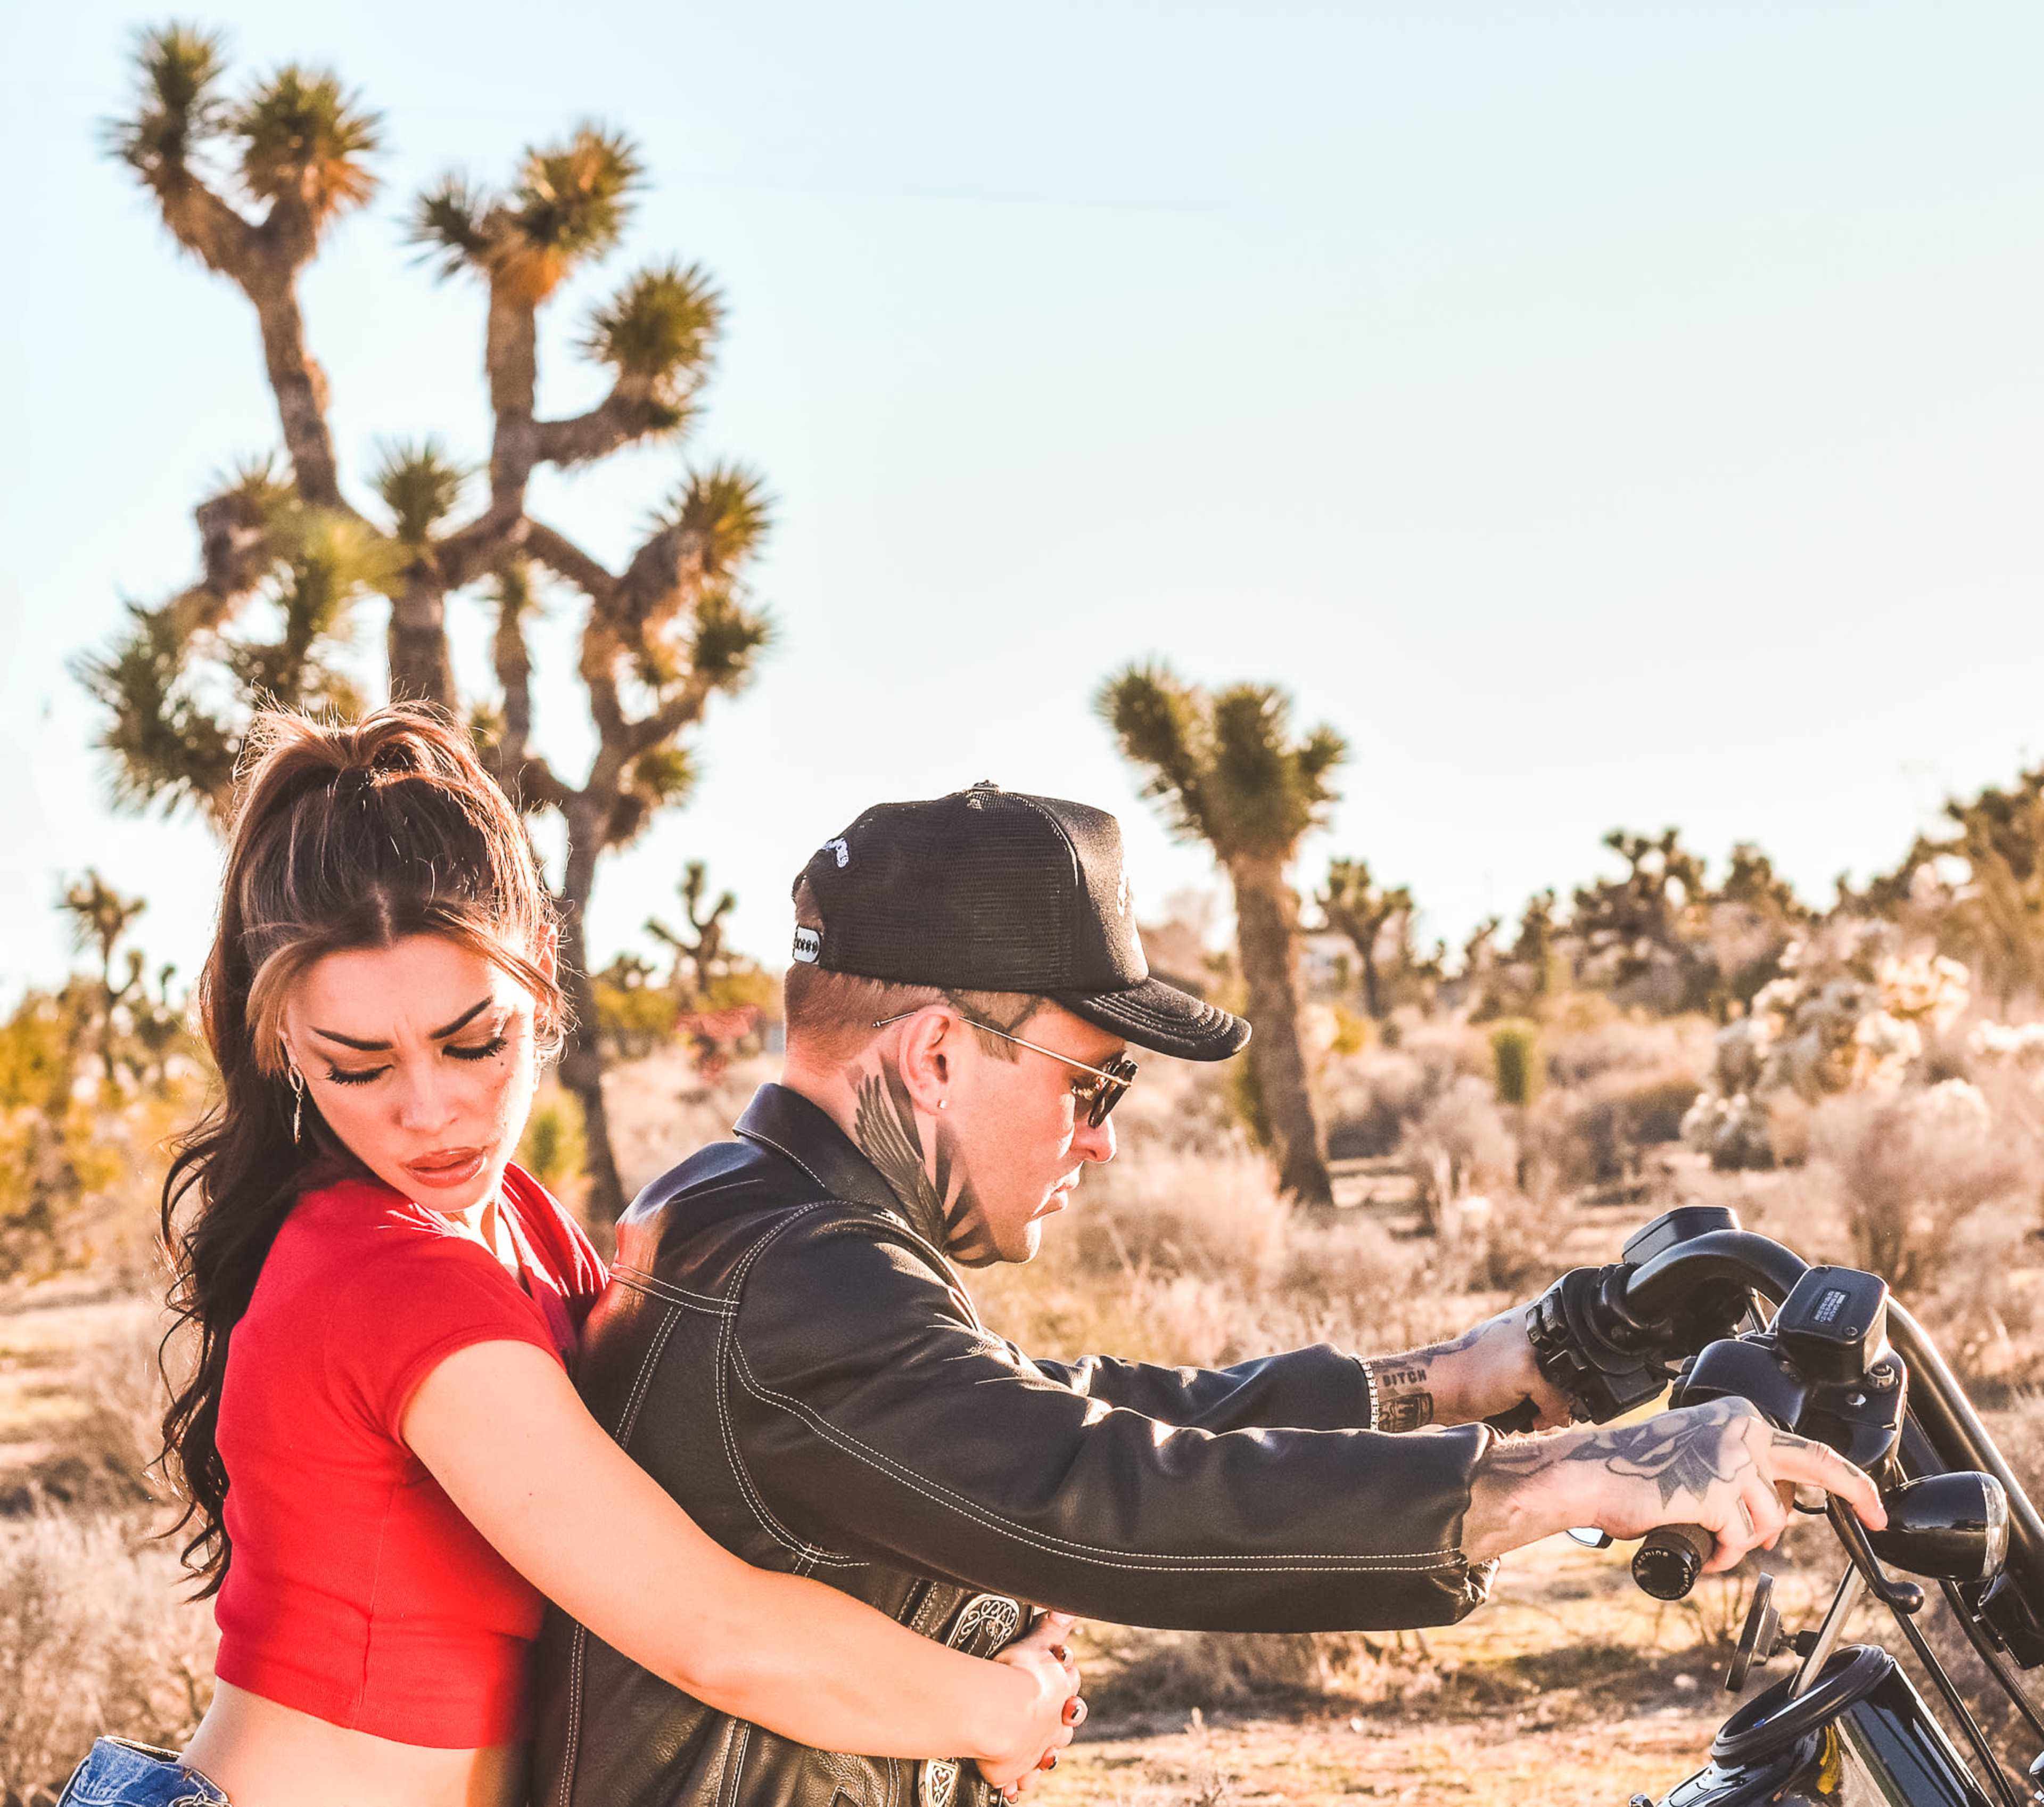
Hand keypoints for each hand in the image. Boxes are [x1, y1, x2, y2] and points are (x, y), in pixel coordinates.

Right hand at [976, 1611, 1082, 1797]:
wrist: (1002, 1714)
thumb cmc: (1019, 1676)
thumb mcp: (1038, 1644)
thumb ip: (1053, 1626)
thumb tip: (1066, 1608)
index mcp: (1062, 1693)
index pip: (1070, 1684)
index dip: (1063, 1679)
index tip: (1054, 1673)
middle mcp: (1054, 1725)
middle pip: (1064, 1724)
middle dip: (1058, 1721)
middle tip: (1042, 1716)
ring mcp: (1037, 1750)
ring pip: (1046, 1755)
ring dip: (1041, 1753)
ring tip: (1029, 1751)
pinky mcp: (1017, 1771)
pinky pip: (1020, 1781)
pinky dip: (1017, 1782)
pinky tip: (1012, 1784)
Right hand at [1366, 1306, 1571, 1431]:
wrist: (1440, 1382)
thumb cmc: (1471, 1372)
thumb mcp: (1508, 1350)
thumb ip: (1539, 1357)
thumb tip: (1573, 1393)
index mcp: (1532, 1313)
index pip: (1576, 1341)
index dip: (1572, 1370)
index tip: (1559, 1388)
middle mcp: (1536, 1322)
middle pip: (1578, 1365)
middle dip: (1568, 1391)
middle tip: (1549, 1407)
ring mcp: (1532, 1345)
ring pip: (1571, 1385)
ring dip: (1560, 1405)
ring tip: (1540, 1414)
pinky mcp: (1528, 1369)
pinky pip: (1559, 1404)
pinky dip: (1549, 1418)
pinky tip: (1533, 1420)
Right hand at [1465, 1397, 1886, 1565]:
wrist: (1590, 1472)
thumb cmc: (1634, 1468)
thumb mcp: (1699, 1455)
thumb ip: (1738, 1470)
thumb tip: (1772, 1510)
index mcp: (1738, 1416)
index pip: (1811, 1451)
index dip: (1851, 1483)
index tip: (1875, 1509)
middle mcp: (1742, 1431)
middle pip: (1816, 1472)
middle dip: (1851, 1498)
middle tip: (1875, 1520)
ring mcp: (1732, 1462)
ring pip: (1769, 1523)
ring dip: (1742, 1540)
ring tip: (1710, 1536)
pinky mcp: (1717, 1493)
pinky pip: (1738, 1542)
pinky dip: (1722, 1554)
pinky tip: (1701, 1549)